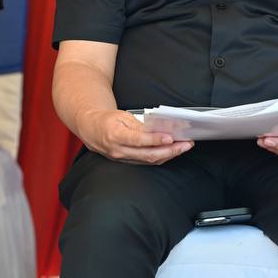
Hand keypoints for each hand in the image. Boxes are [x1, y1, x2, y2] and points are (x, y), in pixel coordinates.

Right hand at [76, 109, 192, 164]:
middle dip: (170, 150)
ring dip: (169, 155)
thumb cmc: (107, 119)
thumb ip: (139, 124)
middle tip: (186, 144)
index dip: (156, 140)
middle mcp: (119, 150)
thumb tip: (159, 128)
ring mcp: (123, 159)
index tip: (171, 137)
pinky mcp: (127, 161)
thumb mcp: (122, 116)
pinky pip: (146, 161)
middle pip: (148, 154)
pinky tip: (172, 151)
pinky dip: (161, 157)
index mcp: (116, 135)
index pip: (139, 140)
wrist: (91, 129)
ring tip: (184, 147)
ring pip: (149, 160)